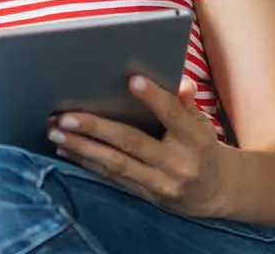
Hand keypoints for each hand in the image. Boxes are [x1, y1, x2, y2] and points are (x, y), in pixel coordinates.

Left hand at [50, 75, 232, 217]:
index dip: (154, 98)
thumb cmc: (204, 147)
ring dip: (82, 148)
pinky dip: (88, 163)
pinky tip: (66, 150)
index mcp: (196, 140)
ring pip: (116, 164)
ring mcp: (161, 183)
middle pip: (132, 143)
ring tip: (55, 133)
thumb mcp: (204, 124)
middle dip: (96, 128)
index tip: (132, 80)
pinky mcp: (147, 195)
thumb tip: (180, 82)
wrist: (218, 192)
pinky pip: (113, 178)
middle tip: (65, 116)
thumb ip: (187, 104)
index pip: (174, 116)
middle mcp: (178, 164)